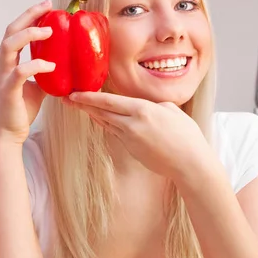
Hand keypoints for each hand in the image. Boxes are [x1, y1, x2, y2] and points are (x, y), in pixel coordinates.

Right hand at [0, 0, 55, 144]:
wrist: (7, 134)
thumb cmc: (20, 110)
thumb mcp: (37, 87)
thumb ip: (45, 74)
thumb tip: (66, 66)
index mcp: (6, 62)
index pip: (15, 32)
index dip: (29, 16)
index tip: (47, 6)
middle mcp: (0, 65)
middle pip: (11, 31)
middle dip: (29, 16)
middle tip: (48, 6)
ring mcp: (2, 76)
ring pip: (9, 45)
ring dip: (29, 34)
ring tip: (50, 31)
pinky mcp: (7, 90)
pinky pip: (20, 72)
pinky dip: (36, 65)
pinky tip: (51, 65)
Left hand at [64, 92, 211, 179]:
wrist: (189, 163)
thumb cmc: (186, 135)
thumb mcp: (171, 110)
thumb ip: (153, 105)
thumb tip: (144, 107)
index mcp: (142, 110)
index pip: (109, 101)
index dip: (89, 97)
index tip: (74, 94)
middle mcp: (132, 124)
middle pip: (101, 112)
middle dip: (83, 106)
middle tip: (68, 99)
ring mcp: (130, 139)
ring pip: (107, 124)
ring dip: (95, 115)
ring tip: (82, 108)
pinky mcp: (131, 150)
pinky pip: (117, 134)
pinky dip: (110, 126)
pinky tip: (104, 121)